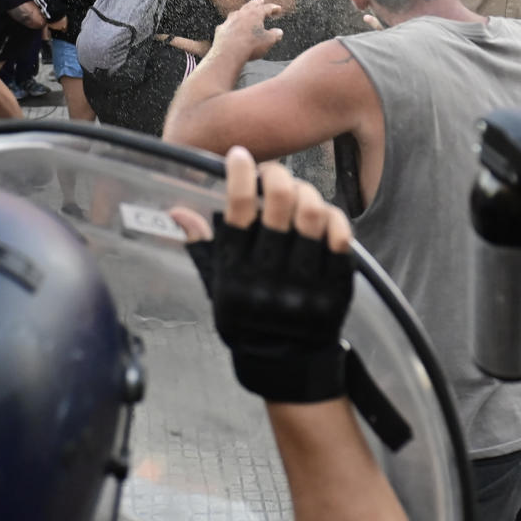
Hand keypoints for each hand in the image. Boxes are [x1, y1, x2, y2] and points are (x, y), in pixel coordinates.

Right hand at [170, 147, 355, 403]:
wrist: (286, 364)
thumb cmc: (247, 321)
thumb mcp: (217, 288)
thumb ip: (202, 247)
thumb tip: (179, 211)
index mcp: (235, 273)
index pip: (237, 211)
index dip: (239, 175)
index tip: (239, 156)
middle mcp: (269, 276)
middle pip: (279, 203)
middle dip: (276, 175)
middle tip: (273, 173)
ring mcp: (305, 281)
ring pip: (313, 213)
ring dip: (306, 193)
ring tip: (298, 195)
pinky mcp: (335, 286)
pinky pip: (340, 237)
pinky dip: (333, 218)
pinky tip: (323, 218)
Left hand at [212, 0, 283, 61]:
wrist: (228, 52)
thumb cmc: (251, 45)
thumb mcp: (268, 41)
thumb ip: (275, 35)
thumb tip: (279, 32)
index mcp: (255, 14)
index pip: (267, 8)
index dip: (273, 8)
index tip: (278, 9)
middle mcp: (242, 14)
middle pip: (251, 5)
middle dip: (257, 3)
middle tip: (261, 1)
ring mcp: (230, 20)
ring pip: (238, 12)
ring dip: (243, 11)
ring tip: (246, 11)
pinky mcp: (221, 29)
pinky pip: (228, 24)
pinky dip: (232, 24)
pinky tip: (232, 26)